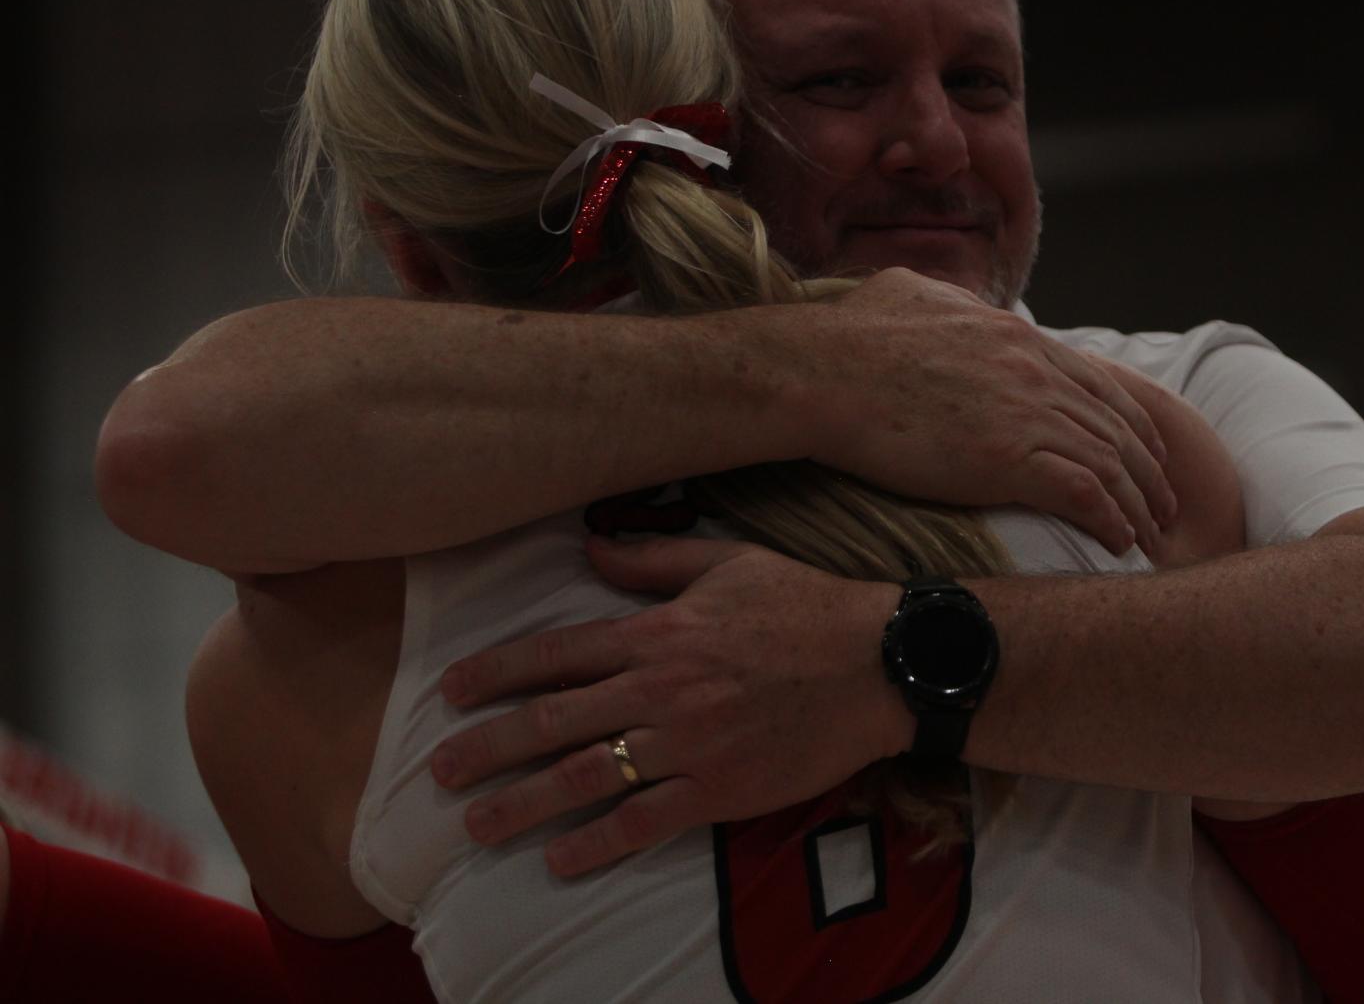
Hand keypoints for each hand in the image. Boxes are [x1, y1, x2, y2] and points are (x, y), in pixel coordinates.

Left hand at [430, 537, 904, 876]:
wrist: (879, 663)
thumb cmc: (808, 606)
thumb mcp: (731, 561)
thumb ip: (655, 559)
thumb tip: (589, 548)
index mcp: (658, 632)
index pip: (557, 653)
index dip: (497, 672)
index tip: (451, 692)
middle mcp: (660, 689)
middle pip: (553, 721)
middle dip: (488, 747)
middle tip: (440, 771)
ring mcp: (687, 743)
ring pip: (585, 777)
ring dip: (523, 803)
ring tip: (478, 825)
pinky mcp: (719, 788)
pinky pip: (643, 822)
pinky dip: (596, 842)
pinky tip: (560, 858)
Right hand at [795, 269, 1175, 555]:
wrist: (820, 369)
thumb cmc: (848, 334)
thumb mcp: (915, 293)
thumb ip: (953, 304)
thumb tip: (957, 304)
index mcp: (1014, 336)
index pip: (1095, 381)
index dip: (1128, 419)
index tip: (1142, 446)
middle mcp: (1033, 370)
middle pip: (1114, 423)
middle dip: (1147, 465)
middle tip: (1162, 497)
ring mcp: (1025, 412)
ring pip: (1110, 461)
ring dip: (1138, 500)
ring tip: (1151, 529)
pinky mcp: (1008, 459)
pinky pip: (1084, 494)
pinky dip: (1111, 519)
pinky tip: (1120, 541)